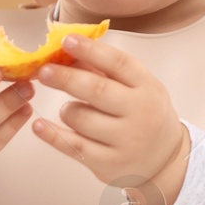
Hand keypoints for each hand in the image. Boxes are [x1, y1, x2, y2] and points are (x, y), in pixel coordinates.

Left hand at [31, 34, 188, 204]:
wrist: (165, 160)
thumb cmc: (146, 114)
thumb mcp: (139, 89)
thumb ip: (108, 72)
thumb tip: (70, 52)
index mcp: (148, 88)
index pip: (118, 63)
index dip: (91, 50)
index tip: (66, 40)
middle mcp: (140, 113)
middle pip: (97, 90)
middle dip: (66, 78)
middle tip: (44, 70)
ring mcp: (125, 141)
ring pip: (81, 118)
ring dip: (66, 110)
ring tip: (69, 110)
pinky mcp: (109, 163)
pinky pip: (74, 146)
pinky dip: (52, 135)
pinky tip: (39, 125)